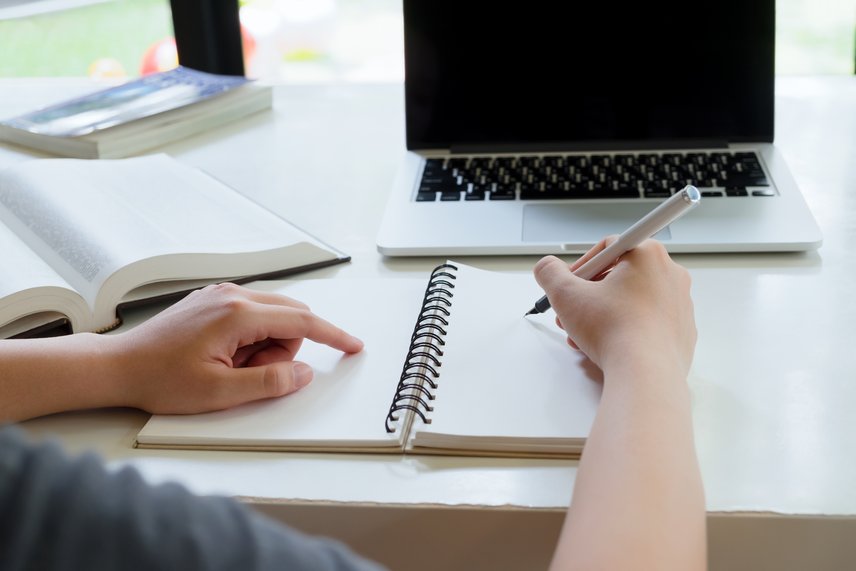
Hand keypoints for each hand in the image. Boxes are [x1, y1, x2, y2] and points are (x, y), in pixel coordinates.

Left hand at [105, 283, 363, 413]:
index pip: (301, 321)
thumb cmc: (159, 378)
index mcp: (237, 314)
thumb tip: (303, 373)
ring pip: (272, 317)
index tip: (352, 346)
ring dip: (265, 346)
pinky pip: (253, 317)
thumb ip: (269, 382)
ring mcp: (221, 295)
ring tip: (229, 368)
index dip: (332, 336)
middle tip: (250, 375)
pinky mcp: (213, 301)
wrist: (119, 366)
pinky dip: (252, 339)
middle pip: (289, 317)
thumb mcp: (220, 392)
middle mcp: (232, 295)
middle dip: (284, 350)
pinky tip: (225, 357)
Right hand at [533, 238, 695, 377]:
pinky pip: (648, 322)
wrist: (645, 372)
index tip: (571, 284)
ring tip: (585, 334)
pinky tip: (608, 345)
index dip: (583, 266)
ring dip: (604, 314)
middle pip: (620, 275)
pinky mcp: (681, 330)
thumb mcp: (565, 295)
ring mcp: (680, 304)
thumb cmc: (614, 330)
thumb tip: (547, 268)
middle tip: (574, 311)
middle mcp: (670, 274)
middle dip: (591, 294)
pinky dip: (626, 329)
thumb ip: (550, 273)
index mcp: (648, 255)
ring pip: (632, 300)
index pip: (608, 248)